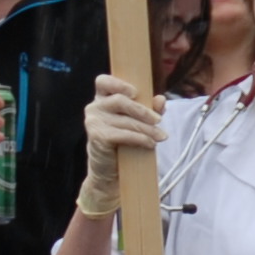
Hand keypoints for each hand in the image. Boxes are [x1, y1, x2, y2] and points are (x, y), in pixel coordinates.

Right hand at [79, 74, 159, 217]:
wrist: (110, 172)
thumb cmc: (123, 143)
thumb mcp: (137, 122)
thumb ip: (149, 109)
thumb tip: (161, 99)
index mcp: (101, 99)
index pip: (103, 82)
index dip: (118, 83)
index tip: (136, 92)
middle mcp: (94, 108)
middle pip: (120, 101)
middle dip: (142, 111)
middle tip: (159, 120)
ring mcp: (93, 122)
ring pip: (125, 120)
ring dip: (147, 129)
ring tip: (161, 136)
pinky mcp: (97, 137)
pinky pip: (123, 134)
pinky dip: (140, 139)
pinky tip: (150, 144)